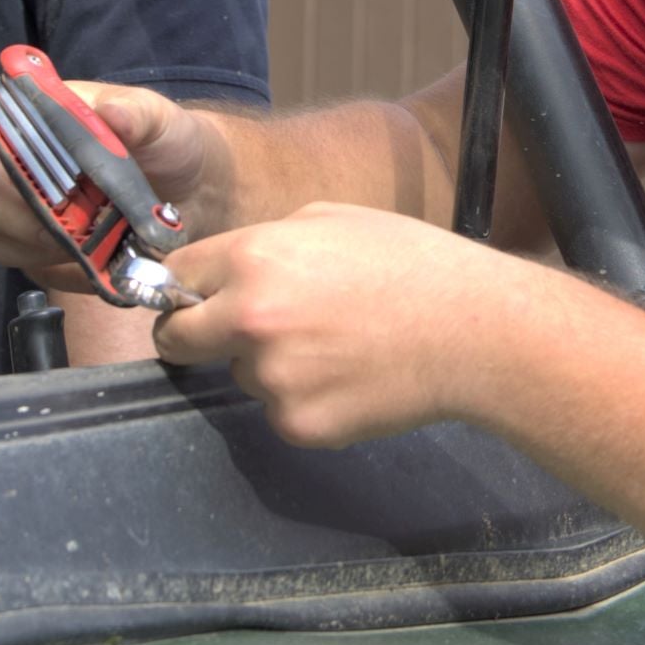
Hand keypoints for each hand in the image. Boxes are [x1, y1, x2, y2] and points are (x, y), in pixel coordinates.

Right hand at [0, 74, 220, 294]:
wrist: (191, 199)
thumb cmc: (168, 144)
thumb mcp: (163, 120)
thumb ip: (140, 113)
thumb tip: (110, 112)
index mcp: (31, 106)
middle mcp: (6, 149)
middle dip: (12, 193)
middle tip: (65, 204)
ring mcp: (8, 198)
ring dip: (24, 228)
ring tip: (77, 229)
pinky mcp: (19, 242)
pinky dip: (29, 254)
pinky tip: (70, 249)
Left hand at [151, 203, 539, 448]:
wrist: (472, 331)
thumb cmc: (410, 262)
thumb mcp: (329, 219)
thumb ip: (265, 244)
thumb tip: (226, 272)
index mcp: (253, 258)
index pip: (172, 278)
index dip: (180, 287)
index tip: (187, 297)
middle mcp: (250, 320)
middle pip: (177, 339)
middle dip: (191, 334)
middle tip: (231, 331)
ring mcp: (272, 379)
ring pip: (240, 373)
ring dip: (266, 364)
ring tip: (333, 345)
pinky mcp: (298, 424)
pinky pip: (280, 409)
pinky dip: (304, 397)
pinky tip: (349, 375)